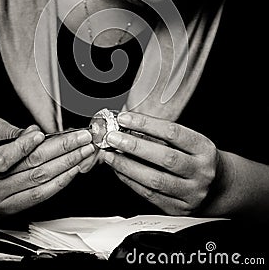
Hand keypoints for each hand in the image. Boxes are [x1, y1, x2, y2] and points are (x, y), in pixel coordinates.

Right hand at [0, 117, 94, 214]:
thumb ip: (12, 132)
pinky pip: (40, 196)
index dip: (23, 146)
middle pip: (32, 168)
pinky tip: (73, 169)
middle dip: (63, 150)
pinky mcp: (12, 208)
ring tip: (84, 152)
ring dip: (68, 165)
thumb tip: (34, 133)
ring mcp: (1, 201)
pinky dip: (60, 182)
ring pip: (41, 182)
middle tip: (82, 138)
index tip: (40, 134)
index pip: (4, 158)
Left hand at [103, 112, 218, 215]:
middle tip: (113, 137)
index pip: (173, 133)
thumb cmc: (197, 158)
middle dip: (134, 146)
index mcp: (204, 149)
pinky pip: (150, 195)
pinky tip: (119, 170)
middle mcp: (201, 172)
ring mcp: (191, 193)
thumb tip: (128, 125)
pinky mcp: (179, 209)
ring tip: (110, 155)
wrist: (218, 187)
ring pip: (155, 180)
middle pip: (165, 158)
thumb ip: (161, 134)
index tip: (125, 119)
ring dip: (127, 166)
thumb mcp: (190, 142)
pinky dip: (130, 181)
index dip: (146, 124)